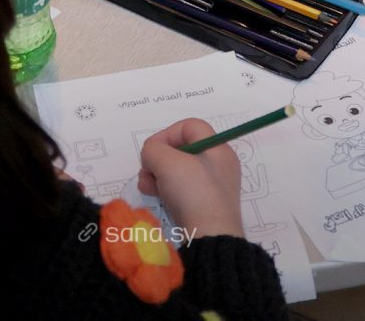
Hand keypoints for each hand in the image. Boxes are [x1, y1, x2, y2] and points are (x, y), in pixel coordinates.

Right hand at [137, 120, 245, 241]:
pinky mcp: (203, 206)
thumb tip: (152, 155)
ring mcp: (211, 187)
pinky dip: (165, 189)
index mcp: (218, 149)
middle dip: (158, 158)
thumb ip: (153, 149)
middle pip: (182, 150)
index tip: (152, 150)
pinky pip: (181, 189)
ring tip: (146, 186)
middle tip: (146, 171)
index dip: (167, 133)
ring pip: (178, 171)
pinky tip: (152, 195)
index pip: (190, 126)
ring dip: (157, 174)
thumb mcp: (168, 162)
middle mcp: (218, 166)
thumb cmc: (193, 193)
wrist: (209, 238)